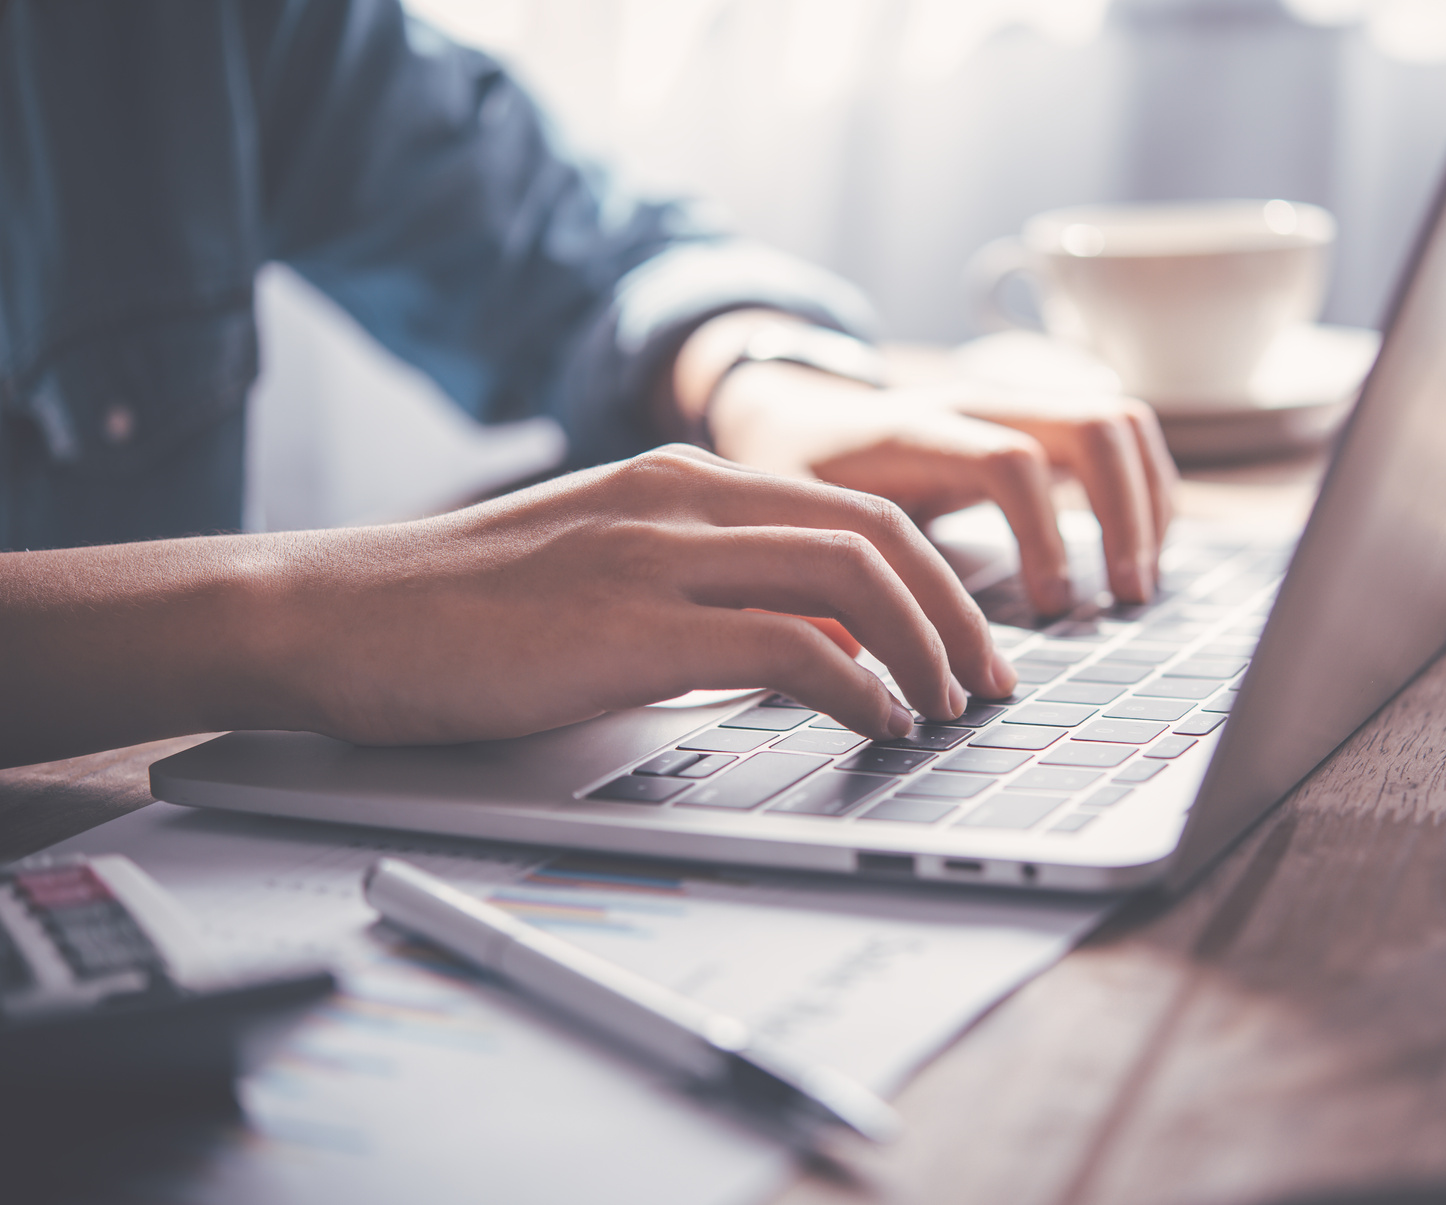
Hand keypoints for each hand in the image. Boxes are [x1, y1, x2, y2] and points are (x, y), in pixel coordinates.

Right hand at [283, 447, 1015, 744]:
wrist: (331, 614)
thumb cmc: (461, 611)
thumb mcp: (608, 574)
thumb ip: (713, 594)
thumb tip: (822, 648)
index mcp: (683, 479)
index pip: (855, 509)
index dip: (937, 577)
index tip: (968, 642)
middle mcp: (681, 497)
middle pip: (877, 532)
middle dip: (958, 611)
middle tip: (988, 683)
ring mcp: (653, 553)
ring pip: (849, 575)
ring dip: (922, 647)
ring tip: (945, 709)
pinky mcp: (624, 626)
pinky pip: (784, 647)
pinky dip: (854, 688)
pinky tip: (875, 725)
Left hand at [707, 364, 1178, 615]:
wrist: (789, 414)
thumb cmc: (790, 481)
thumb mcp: (794, 526)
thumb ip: (828, 581)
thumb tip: (861, 666)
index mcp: (912, 432)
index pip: (1008, 462)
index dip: (1046, 537)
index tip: (1053, 607)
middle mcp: (974, 404)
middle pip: (1093, 423)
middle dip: (1127, 514)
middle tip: (1126, 597)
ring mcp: (1011, 405)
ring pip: (1118, 419)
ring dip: (1148, 501)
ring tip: (1138, 583)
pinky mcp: (1034, 422)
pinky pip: (1116, 435)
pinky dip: (1143, 490)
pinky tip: (1135, 553)